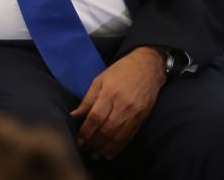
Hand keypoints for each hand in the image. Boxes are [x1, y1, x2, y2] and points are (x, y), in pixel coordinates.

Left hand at [69, 46, 165, 160]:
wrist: (148, 68)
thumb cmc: (120, 71)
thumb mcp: (99, 80)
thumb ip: (87, 100)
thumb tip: (74, 116)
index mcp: (110, 94)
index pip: (95, 118)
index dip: (86, 131)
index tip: (78, 139)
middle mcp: (123, 107)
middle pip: (106, 130)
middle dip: (93, 142)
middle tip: (83, 148)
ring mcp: (134, 115)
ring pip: (117, 137)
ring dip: (104, 149)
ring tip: (94, 155)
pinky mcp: (141, 120)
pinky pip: (128, 138)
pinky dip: (118, 148)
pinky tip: (109, 154)